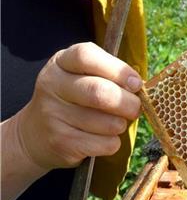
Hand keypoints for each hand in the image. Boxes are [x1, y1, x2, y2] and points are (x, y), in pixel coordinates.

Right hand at [11, 42, 142, 170]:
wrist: (34, 134)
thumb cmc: (72, 100)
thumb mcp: (82, 76)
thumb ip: (108, 75)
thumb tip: (138, 86)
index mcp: (61, 62)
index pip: (86, 56)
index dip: (117, 69)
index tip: (135, 83)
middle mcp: (52, 85)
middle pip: (100, 92)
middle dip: (128, 103)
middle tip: (135, 108)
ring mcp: (53, 115)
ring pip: (107, 122)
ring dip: (121, 125)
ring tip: (116, 123)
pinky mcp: (60, 142)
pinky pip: (104, 144)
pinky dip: (113, 143)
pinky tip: (104, 138)